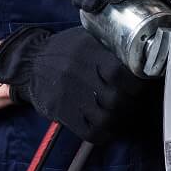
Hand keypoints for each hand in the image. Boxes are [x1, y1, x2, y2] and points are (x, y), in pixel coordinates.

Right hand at [0, 26, 148, 143]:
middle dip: (130, 102)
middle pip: (116, 98)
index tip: (140, 82)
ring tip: (121, 112)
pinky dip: (105, 132)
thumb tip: (140, 55)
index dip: (135, 81)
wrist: (30, 64)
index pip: (119, 72)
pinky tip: (108, 125)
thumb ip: (110, 46)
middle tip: (132, 98)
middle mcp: (78, 74)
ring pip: (106, 118)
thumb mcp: (85, 38)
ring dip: (119, 119)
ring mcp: (69, 96)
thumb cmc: (64, 51)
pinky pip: (91, 131)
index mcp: (87, 52)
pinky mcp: (63, 113)